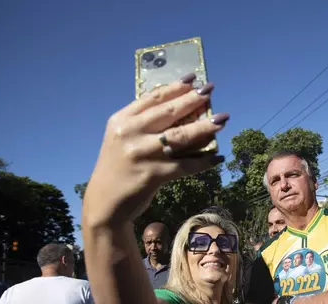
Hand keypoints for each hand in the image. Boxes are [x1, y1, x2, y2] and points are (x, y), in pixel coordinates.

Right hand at [83, 75, 226, 224]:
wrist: (105, 202)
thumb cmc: (119, 167)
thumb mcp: (123, 139)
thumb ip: (143, 124)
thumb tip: (180, 108)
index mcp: (122, 120)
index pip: (153, 98)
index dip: (175, 87)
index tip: (193, 78)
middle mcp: (130, 133)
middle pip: (169, 112)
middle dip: (193, 100)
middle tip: (211, 90)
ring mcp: (142, 154)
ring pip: (181, 136)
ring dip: (205, 127)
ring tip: (222, 120)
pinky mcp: (154, 174)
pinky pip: (186, 165)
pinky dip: (204, 161)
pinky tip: (218, 157)